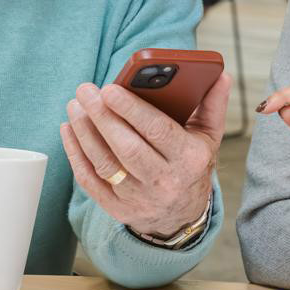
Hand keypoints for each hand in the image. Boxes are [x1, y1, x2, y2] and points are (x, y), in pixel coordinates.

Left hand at [60, 73, 229, 238]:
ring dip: (85, 132)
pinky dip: (76, 154)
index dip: (131, 109)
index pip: (157, 131)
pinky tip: (69, 130)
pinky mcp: (118, 209)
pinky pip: (91, 181)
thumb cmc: (191, 165)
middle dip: (102, 116)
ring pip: (105, 163)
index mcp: (189, 159)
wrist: (181, 214)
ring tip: (76, 105)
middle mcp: (165, 181)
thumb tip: (220, 75)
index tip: (110, 88)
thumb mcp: (208, 138)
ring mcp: (139, 198)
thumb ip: (212, 105)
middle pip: (127, 147)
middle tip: (86, 91)